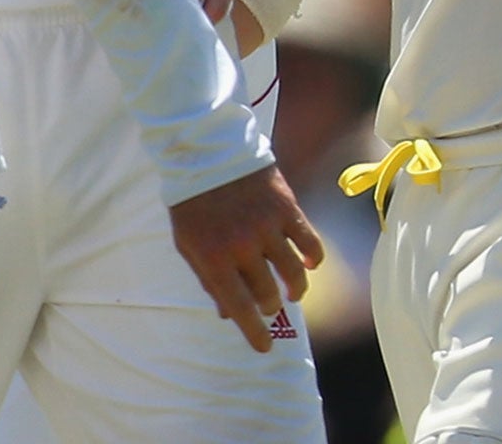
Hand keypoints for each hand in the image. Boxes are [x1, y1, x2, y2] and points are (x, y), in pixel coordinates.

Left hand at [168, 164, 324, 352]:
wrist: (207, 153)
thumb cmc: (193, 203)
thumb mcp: (188, 244)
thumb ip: (207, 279)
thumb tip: (227, 313)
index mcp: (213, 259)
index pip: (239, 308)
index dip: (254, 334)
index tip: (264, 348)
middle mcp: (242, 247)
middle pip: (268, 294)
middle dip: (269, 306)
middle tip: (269, 304)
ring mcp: (267, 227)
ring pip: (293, 274)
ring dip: (295, 289)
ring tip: (292, 291)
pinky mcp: (286, 208)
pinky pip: (309, 243)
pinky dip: (313, 259)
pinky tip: (310, 264)